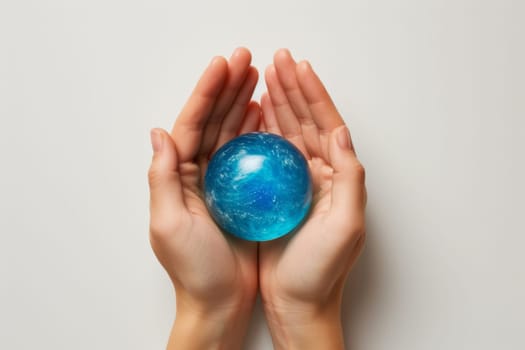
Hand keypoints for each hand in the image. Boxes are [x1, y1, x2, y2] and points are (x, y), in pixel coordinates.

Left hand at [148, 48, 260, 349]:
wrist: (220, 301)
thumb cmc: (193, 268)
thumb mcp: (169, 224)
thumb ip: (163, 177)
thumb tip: (158, 132)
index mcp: (177, 175)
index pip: (191, 124)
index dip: (206, 92)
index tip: (223, 65)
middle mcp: (196, 172)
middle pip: (212, 121)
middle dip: (227, 88)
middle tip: (246, 59)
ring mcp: (221, 180)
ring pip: (231, 132)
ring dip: (242, 102)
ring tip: (257, 77)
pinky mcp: (242, 191)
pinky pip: (249, 153)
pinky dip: (256, 130)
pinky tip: (265, 113)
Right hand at [258, 49, 366, 348]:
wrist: (297, 302)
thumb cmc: (321, 270)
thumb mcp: (346, 226)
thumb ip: (350, 177)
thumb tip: (341, 132)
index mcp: (338, 176)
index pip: (326, 125)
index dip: (312, 94)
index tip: (297, 67)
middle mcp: (319, 175)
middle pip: (305, 122)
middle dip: (292, 89)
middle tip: (276, 61)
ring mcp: (296, 183)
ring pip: (286, 133)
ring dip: (276, 104)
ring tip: (263, 78)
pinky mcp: (275, 194)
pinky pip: (267, 155)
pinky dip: (260, 132)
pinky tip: (251, 116)